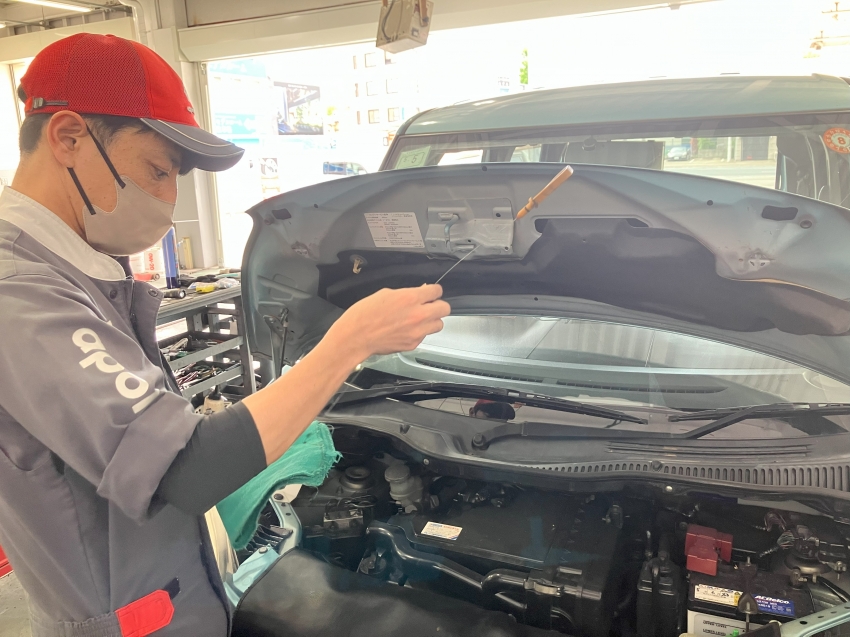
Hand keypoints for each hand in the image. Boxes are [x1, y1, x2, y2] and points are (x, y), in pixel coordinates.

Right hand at [327, 284, 449, 360]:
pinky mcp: (413, 344)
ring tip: (419, 319)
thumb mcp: (385, 294)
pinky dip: (419, 332)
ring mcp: (417, 332)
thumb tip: (418, 293)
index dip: (433, 291)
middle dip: (437, 305)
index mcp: (410, 298)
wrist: (355, 337)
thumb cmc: (364, 315)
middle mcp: (418, 315)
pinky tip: (406, 329)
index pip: (437, 291)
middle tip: (429, 306)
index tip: (430, 293)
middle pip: (445, 308)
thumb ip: (406, 294)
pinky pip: (424, 336)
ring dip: (432, 320)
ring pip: (439, 324)